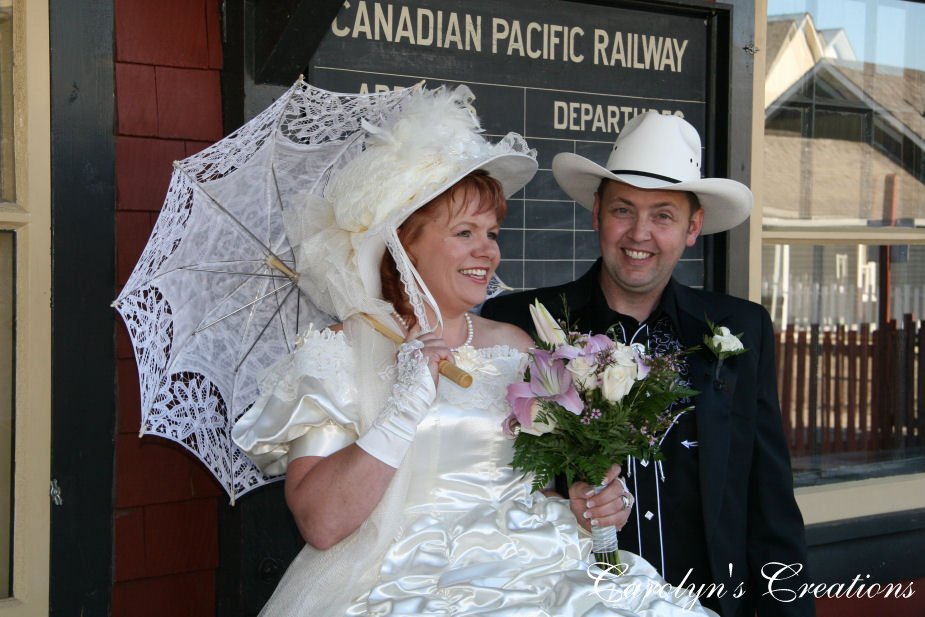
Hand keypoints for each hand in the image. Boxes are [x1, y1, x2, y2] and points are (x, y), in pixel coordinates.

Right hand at [355, 339, 437, 467]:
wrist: (411, 400)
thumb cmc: (414, 390)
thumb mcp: (416, 370)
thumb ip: (421, 359)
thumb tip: (436, 353)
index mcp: (404, 350)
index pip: (420, 334)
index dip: (432, 341)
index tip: (437, 352)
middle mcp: (409, 347)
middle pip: (432, 336)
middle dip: (440, 347)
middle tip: (443, 362)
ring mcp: (418, 349)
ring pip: (440, 342)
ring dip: (445, 353)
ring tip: (444, 366)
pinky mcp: (428, 353)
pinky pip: (444, 350)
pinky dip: (449, 358)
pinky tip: (445, 368)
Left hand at [568, 464, 633, 531]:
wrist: (584, 518)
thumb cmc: (581, 501)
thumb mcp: (575, 492)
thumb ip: (581, 489)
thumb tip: (590, 491)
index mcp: (606, 478)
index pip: (615, 469)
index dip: (611, 474)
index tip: (602, 482)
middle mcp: (617, 488)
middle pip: (617, 489)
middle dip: (601, 499)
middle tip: (589, 504)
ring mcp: (623, 501)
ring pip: (618, 504)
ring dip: (602, 512)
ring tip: (590, 515)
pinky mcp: (624, 515)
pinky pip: (619, 518)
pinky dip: (606, 521)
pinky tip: (597, 521)